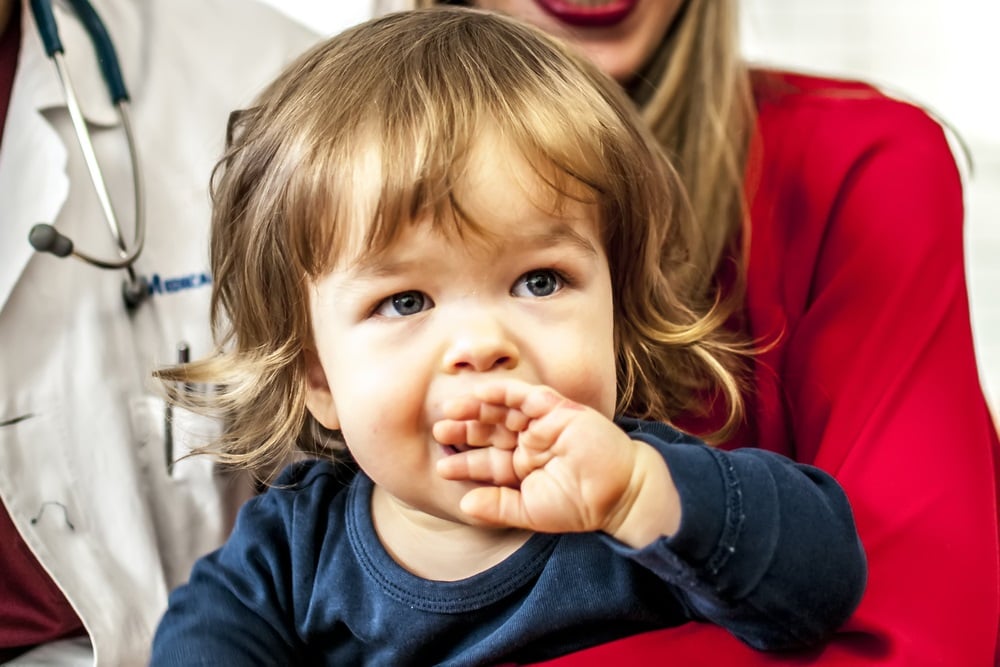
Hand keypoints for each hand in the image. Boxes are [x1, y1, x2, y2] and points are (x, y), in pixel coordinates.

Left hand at [433, 379, 679, 545]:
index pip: (487, 462)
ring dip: (476, 409)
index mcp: (523, 468)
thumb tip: (464, 504)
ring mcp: (543, 425)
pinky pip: (525, 396)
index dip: (464, 463)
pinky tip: (481, 395)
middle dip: (464, 431)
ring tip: (450, 412)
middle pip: (489, 432)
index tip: (441, 468)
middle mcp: (530, 444)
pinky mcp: (557, 409)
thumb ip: (497, 507)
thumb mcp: (530, 512)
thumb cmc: (579, 506)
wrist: (620, 493)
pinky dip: (503, 393)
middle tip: (439, 431)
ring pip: (502, 411)